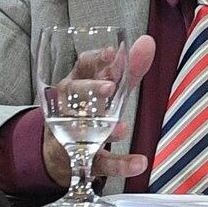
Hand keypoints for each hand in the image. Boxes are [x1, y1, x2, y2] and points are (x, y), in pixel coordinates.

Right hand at [45, 34, 151, 186]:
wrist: (59, 150)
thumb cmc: (88, 108)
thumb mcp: (107, 88)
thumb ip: (129, 68)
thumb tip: (148, 42)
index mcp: (77, 82)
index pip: (83, 66)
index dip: (96, 59)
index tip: (109, 53)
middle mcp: (70, 105)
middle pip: (75, 94)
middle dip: (91, 90)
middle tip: (108, 88)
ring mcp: (72, 133)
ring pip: (83, 129)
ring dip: (104, 129)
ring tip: (121, 128)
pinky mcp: (82, 158)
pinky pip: (100, 162)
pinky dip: (120, 164)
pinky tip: (138, 163)